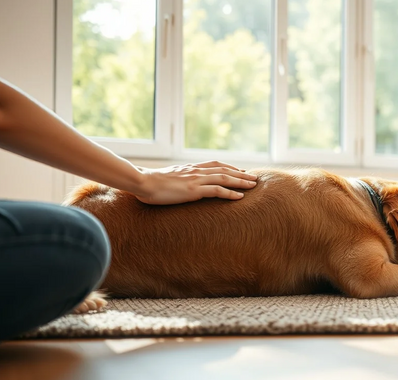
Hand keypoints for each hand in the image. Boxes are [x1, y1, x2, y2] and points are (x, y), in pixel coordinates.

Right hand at [132, 161, 256, 204]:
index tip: (241, 171)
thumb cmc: (151, 183)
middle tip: (255, 178)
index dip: (230, 167)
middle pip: (225, 170)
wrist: (142, 182)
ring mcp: (196, 180)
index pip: (216, 164)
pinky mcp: (193, 190)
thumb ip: (179, 178)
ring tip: (253, 185)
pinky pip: (216, 190)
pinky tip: (240, 197)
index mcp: (191, 167)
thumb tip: (181, 184)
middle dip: (241, 174)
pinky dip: (230, 193)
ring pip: (225, 178)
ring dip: (241, 182)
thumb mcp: (169, 177)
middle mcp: (196, 171)